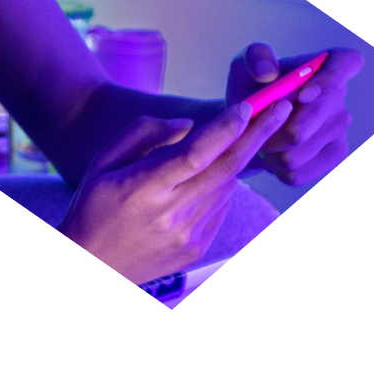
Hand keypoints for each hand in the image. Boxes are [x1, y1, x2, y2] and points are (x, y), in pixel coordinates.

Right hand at [57, 99, 290, 284]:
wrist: (93, 265)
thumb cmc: (92, 206)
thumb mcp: (100, 162)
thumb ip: (141, 134)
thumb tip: (188, 125)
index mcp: (143, 188)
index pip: (195, 154)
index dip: (225, 129)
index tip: (247, 107)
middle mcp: (171, 213)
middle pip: (226, 168)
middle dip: (257, 135)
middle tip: (282, 108)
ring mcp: (188, 234)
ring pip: (227, 186)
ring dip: (234, 160)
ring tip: (228, 143)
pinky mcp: (197, 247)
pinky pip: (220, 208)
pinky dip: (220, 186)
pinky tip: (206, 179)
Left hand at [227, 44, 361, 185]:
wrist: (250, 121)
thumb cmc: (249, 87)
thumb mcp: (243, 66)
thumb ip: (253, 58)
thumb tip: (268, 72)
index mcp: (324, 63)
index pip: (347, 62)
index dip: (330, 81)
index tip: (302, 94)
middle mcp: (339, 94)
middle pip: (311, 119)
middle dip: (273, 127)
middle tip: (252, 127)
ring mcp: (340, 125)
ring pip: (300, 150)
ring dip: (270, 150)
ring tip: (259, 139)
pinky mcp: (335, 153)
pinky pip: (301, 171)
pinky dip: (277, 168)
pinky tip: (271, 155)